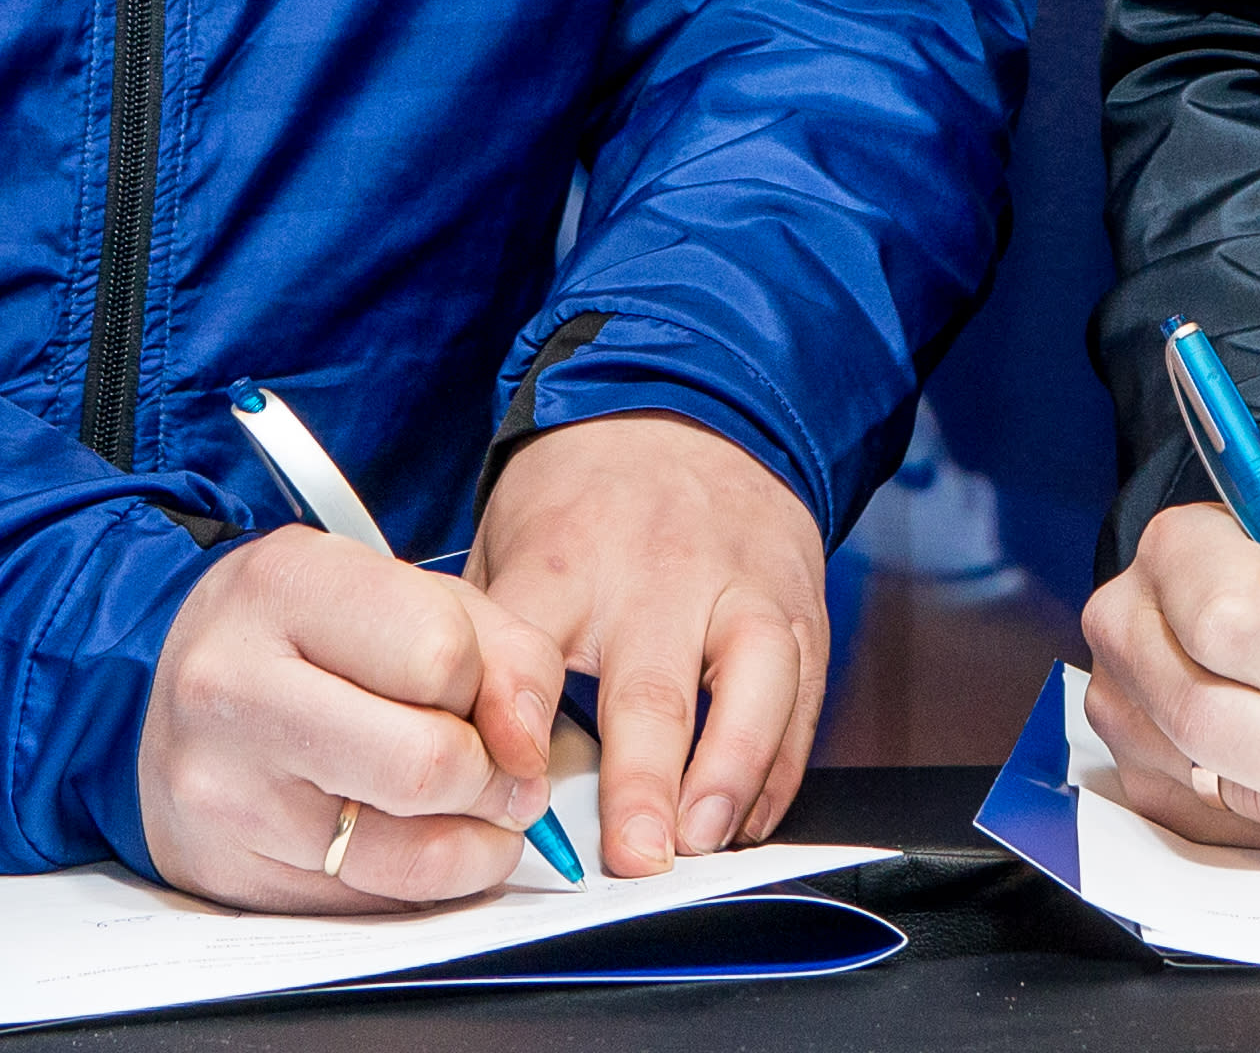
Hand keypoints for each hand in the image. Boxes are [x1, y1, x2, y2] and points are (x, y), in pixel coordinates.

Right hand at [137, 528, 561, 911]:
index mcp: (281, 586)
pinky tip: (410, 838)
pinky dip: (423, 881)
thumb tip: (530, 750)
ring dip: (476, 841)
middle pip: (427, 764)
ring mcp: (223, 791)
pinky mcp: (228, 874)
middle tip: (492, 766)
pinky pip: (375, 903)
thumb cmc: (302, 638)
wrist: (169, 704)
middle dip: (491, 775)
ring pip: (412, 854)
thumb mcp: (403, 593)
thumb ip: (501, 650)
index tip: (470, 688)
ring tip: (469, 808)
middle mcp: (233, 687)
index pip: (441, 655)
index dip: (484, 682)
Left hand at [466, 412, 827, 874]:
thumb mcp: (507, 540)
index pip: (533, 647)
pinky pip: (802, 693)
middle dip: (644, 780)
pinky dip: (781, 764)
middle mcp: (657, 572)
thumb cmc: (582, 497)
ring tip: (707, 838)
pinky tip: (751, 816)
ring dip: (732, 772)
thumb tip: (456, 746)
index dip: (519, 719)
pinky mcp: (796, 604)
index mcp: (564, 559)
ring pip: (753, 682)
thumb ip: (490, 639)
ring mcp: (737, 586)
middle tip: (635, 855)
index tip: (512, 783)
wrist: (686, 404)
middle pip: (653, 683)